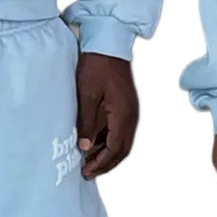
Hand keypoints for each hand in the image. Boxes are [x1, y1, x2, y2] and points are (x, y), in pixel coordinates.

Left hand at [76, 53, 138, 177]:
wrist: (108, 44)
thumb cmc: (97, 65)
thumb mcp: (86, 94)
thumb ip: (87, 122)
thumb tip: (85, 148)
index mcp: (123, 115)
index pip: (116, 149)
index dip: (102, 163)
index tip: (86, 171)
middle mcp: (131, 116)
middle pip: (122, 149)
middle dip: (106, 163)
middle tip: (87, 172)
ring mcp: (130, 111)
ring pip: (122, 141)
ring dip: (107, 154)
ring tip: (89, 161)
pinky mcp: (125, 106)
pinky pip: (119, 131)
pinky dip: (108, 142)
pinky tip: (94, 144)